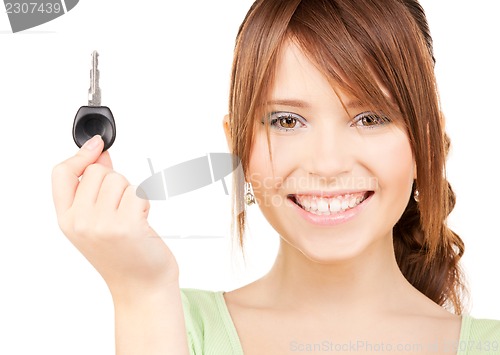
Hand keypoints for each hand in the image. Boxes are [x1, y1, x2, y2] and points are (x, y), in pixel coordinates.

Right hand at [52, 135, 178, 296]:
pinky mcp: (126, 224)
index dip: (80, 155)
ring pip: (119, 179)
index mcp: (67, 219)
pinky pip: (138, 192)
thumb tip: (99, 154)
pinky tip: (141, 224)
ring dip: (131, 194)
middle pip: (98, 171)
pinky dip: (144, 203)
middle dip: (115, 182)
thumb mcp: (96, 223)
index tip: (96, 144)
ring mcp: (102, 223)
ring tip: (131, 218)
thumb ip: (93, 189)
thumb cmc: (122, 254)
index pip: (62, 174)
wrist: (141, 286)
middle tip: (121, 208)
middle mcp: (81, 221)